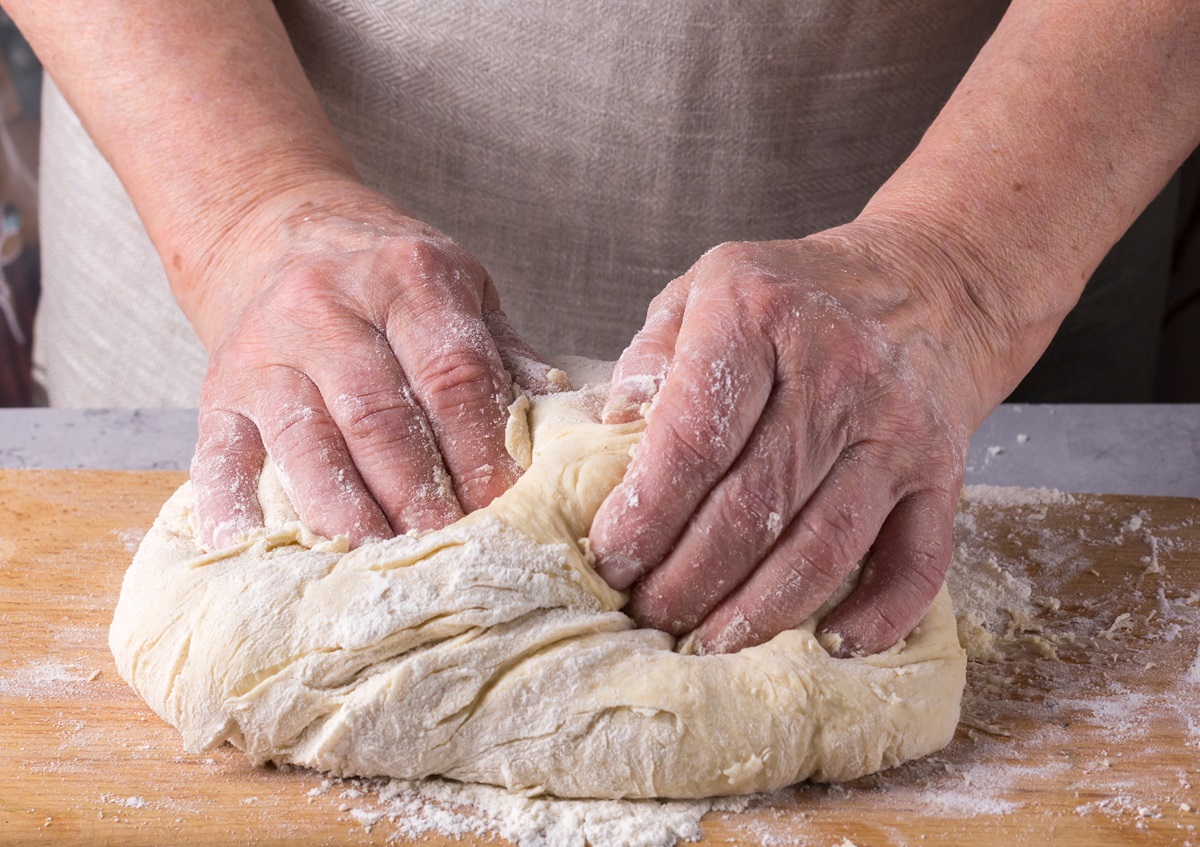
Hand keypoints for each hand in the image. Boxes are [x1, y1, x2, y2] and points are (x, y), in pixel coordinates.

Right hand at [188, 182, 559, 548]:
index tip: (511, 512)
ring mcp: (265, 352)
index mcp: (407, 278)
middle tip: (459, 555)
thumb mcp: (458, 285)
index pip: (454, 376)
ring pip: (309, 446)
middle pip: (382, 420)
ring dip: (352, 519)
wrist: (274, 229)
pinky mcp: (218, 391)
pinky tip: (268, 558)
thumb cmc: (385, 275)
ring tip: (388, 571)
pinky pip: (220, 458)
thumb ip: (506, 353)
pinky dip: (237, 514)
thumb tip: (568, 424)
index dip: (483, 453)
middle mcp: (328, 308)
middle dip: (425, 499)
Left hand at [589, 220, 1009, 655]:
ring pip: (823, 545)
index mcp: (758, 315)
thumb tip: (607, 431)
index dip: (646, 512)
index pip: (694, 437)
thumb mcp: (708, 285)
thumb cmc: (799, 292)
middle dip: (687, 577)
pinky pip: (916, 560)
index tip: (609, 556)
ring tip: (706, 642)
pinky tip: (830, 642)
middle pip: (752, 506)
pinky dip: (876, 614)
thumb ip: (651, 354)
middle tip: (644, 612)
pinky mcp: (942, 471)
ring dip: (758, 610)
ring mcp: (895, 428)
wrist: (934, 279)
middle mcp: (834, 372)